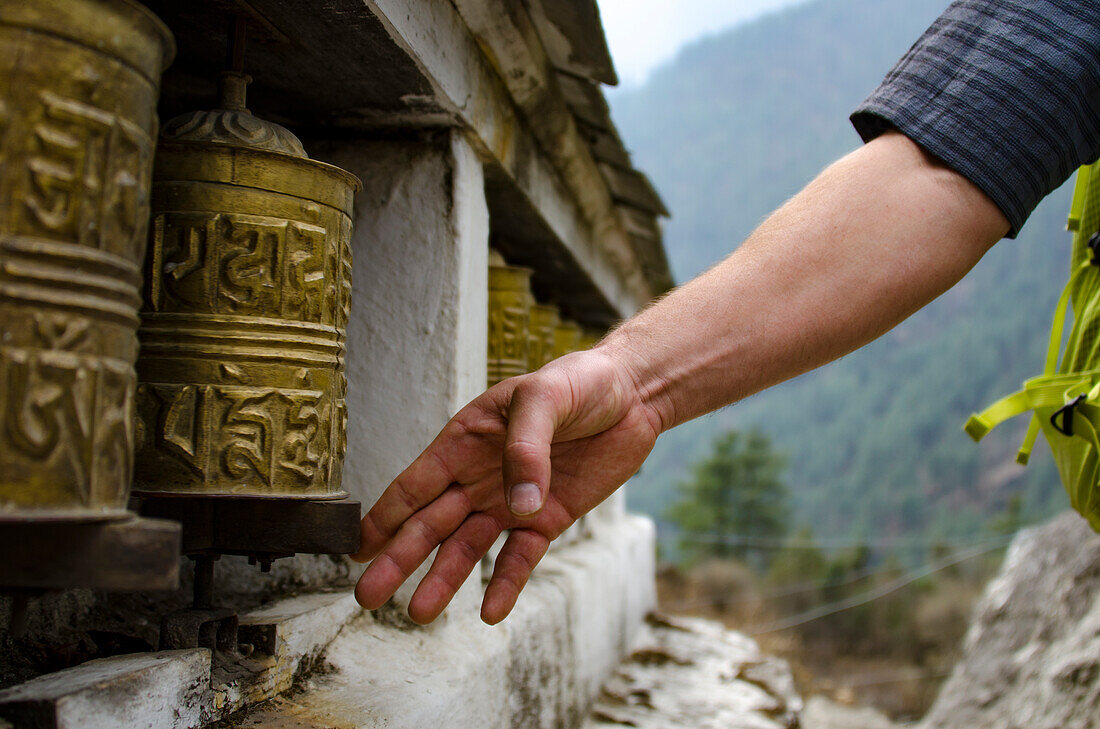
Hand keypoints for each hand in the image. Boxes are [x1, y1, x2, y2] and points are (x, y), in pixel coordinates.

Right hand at [353, 347, 662, 624]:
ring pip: (467, 547)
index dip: (384, 516)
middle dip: (399, 559)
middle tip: (370, 596)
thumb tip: (517, 505)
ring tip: (420, 613)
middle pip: (431, 523)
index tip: (355, 549)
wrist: (633, 395)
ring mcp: (512, 500)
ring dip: (443, 579)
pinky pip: (519, 557)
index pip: (416, 483)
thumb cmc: (580, 382)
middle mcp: (480, 475)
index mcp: (466, 439)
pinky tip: (490, 612)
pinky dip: (505, 583)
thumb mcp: (546, 398)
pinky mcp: (547, 519)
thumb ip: (526, 447)